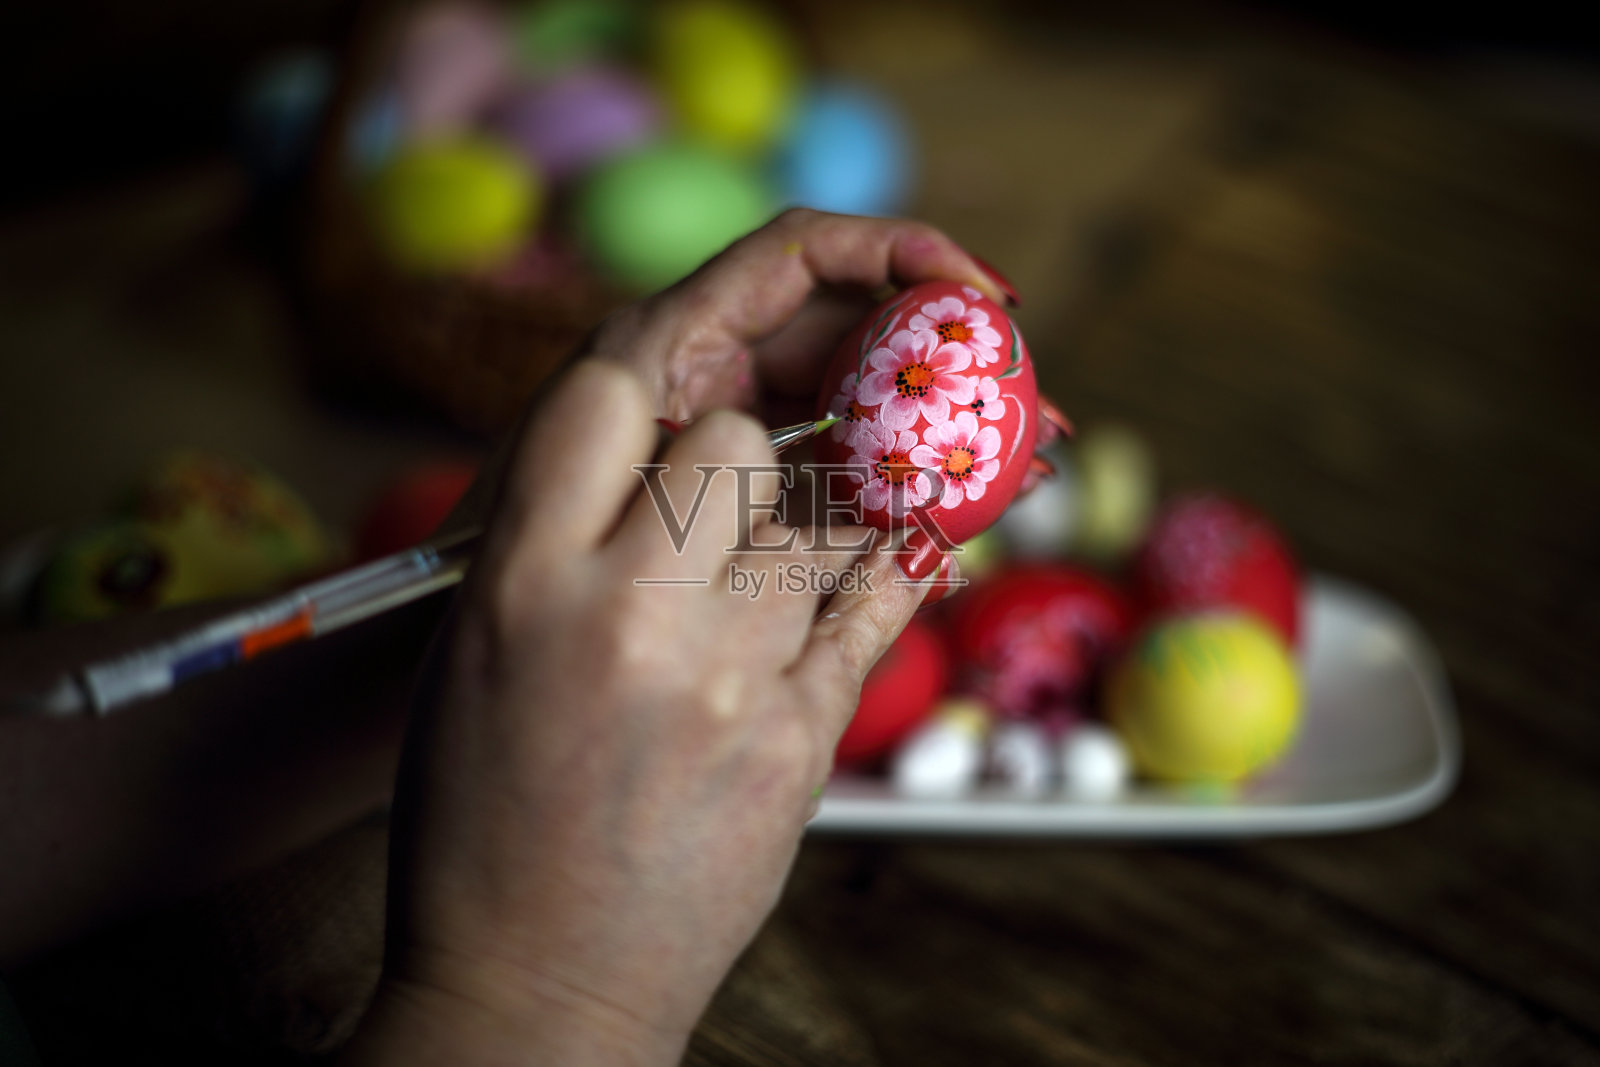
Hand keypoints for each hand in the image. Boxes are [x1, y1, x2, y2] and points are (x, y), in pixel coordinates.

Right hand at [347, 379, 944, 1063]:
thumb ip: (553, 546)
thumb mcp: (478, 656)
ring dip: (786, 545)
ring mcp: (728, 676)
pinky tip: (908, 548)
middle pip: (729, 442)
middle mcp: (629, 613)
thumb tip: (644, 464)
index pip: (606, 397)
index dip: (644, 399)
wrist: (537, 986)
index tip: (659, 430)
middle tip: (715, 515)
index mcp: (521, 582)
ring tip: (755, 594)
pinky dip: (891, 573)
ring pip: (805, 528)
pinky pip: (870, 609)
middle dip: (730, 464)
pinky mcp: (802, 739)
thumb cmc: (481, 822)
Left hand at [440, 209, 1061, 541]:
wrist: (422, 680)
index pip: (794, 260)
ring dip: (939, 439)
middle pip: (846, 342)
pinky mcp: (729, 534)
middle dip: (947, 360)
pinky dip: (894, 507)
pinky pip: (829, 503)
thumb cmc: (480, 576)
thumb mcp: (596, 498)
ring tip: (1026, 469)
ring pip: (851, 425)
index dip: (896, 256)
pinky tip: (957, 526)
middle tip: (1038, 405)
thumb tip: (862, 440)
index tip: (980, 295)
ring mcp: (714, 461)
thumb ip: (709, 441)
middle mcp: (693, 390)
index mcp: (658, 350)